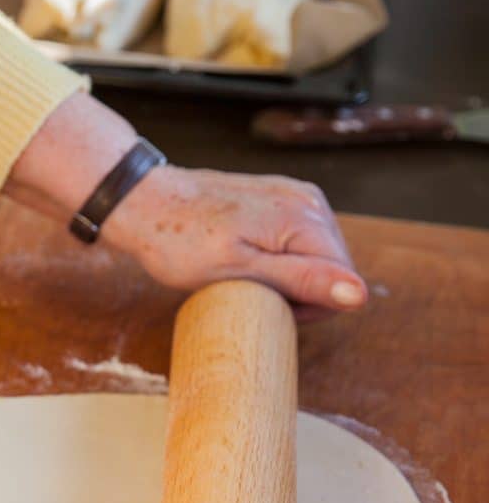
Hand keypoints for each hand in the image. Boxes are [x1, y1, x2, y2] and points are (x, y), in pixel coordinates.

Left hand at [105, 164, 365, 314]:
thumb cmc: (182, 241)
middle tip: (250, 290)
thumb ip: (304, 280)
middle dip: (299, 291)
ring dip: (288, 276)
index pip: (343, 283)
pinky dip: (278, 258)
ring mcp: (296, 195)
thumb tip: (358, 295)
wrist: (145, 203)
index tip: (265, 305)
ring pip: (317, 257)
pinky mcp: (281, 197)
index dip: (308, 307)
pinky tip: (247, 258)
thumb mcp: (243, 272)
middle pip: (333, 269)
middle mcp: (310, 200)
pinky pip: (299, 241)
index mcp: (305, 219)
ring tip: (245, 273)